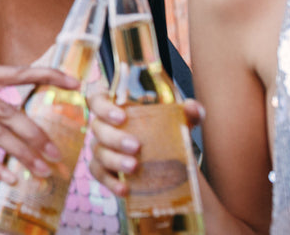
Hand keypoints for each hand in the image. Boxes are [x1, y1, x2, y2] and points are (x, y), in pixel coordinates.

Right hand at [86, 87, 204, 196]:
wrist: (167, 162)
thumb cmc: (165, 133)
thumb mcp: (179, 122)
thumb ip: (189, 113)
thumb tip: (192, 107)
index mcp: (115, 109)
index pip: (97, 100)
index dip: (103, 107)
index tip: (121, 116)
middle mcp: (103, 127)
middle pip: (98, 128)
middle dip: (115, 137)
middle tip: (136, 146)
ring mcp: (101, 149)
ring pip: (98, 152)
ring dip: (114, 160)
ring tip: (134, 167)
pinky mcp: (104, 170)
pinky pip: (100, 175)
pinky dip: (111, 182)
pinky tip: (125, 189)